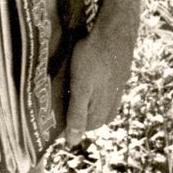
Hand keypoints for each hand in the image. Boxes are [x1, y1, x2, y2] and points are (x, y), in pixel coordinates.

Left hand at [64, 30, 133, 145]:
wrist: (115, 30)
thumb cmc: (94, 57)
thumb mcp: (81, 88)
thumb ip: (77, 115)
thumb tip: (73, 142)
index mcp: (103, 109)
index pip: (84, 127)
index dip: (69, 124)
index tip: (53, 116)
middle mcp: (112, 101)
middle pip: (93, 116)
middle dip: (78, 113)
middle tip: (58, 102)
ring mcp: (117, 87)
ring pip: (100, 102)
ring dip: (87, 100)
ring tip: (71, 91)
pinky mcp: (119, 73)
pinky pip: (106, 87)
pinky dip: (95, 87)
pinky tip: (88, 77)